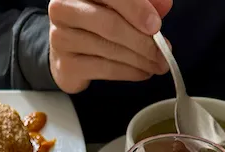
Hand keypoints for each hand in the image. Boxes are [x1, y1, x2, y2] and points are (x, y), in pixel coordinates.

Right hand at [48, 0, 172, 94]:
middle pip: (110, 24)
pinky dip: (128, 72)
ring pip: (109, 48)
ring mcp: (60, 38)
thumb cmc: (96, 20)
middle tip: (162, 52)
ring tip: (157, 63)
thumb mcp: (119, 3)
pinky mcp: (65, 65)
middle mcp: (63, 9)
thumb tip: (164, 5)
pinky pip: (104, 68)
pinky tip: (142, 71)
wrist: (68, 49)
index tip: (155, 26)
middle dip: (142, 41)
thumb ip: (142, 0)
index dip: (136, 9)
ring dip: (139, 59)